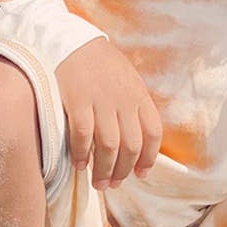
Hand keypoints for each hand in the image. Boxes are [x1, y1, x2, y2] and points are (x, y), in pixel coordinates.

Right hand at [55, 38, 162, 189]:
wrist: (72, 41)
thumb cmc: (100, 63)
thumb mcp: (128, 79)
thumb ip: (134, 105)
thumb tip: (138, 138)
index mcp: (139, 95)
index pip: (153, 132)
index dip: (149, 157)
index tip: (141, 173)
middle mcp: (123, 100)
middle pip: (131, 146)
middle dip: (123, 170)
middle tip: (114, 184)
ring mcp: (100, 101)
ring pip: (108, 146)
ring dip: (104, 170)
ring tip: (99, 183)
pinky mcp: (77, 101)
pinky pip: (82, 135)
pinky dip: (81, 154)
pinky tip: (80, 164)